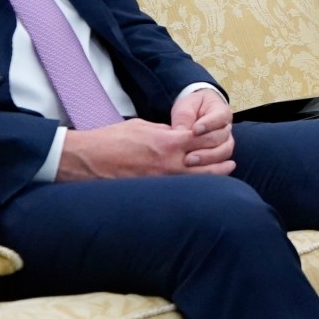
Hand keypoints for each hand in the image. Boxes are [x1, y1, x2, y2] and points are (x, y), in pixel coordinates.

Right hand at [57, 115, 234, 180]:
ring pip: (200, 179)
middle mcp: (170, 162)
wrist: (86, 160)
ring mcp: (163, 180)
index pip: (204, 138)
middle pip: (209, 160)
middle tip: (232, 158)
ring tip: (227, 169)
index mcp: (168, 141)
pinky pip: (182, 189)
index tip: (224, 136)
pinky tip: (203, 184)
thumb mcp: (142, 126)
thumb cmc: (111, 139)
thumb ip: (166, 131)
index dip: (217, 137)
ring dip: (216, 174)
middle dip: (222, 158)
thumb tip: (182, 134)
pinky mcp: (154, 191)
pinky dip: (196, 185)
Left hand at [170, 86, 234, 169]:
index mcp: (221, 112)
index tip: (195, 130)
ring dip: (208, 159)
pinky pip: (219, 163)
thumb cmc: (191, 107)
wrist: (196, 111)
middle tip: (189, 153)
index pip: (219, 118)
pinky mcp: (219, 154)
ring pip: (224, 153)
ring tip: (189, 161)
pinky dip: (209, 168)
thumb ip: (184, 118)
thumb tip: (179, 133)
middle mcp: (227, 128)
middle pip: (224, 139)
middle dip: (207, 147)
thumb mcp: (185, 107)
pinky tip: (194, 171)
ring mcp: (225, 142)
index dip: (208, 124)